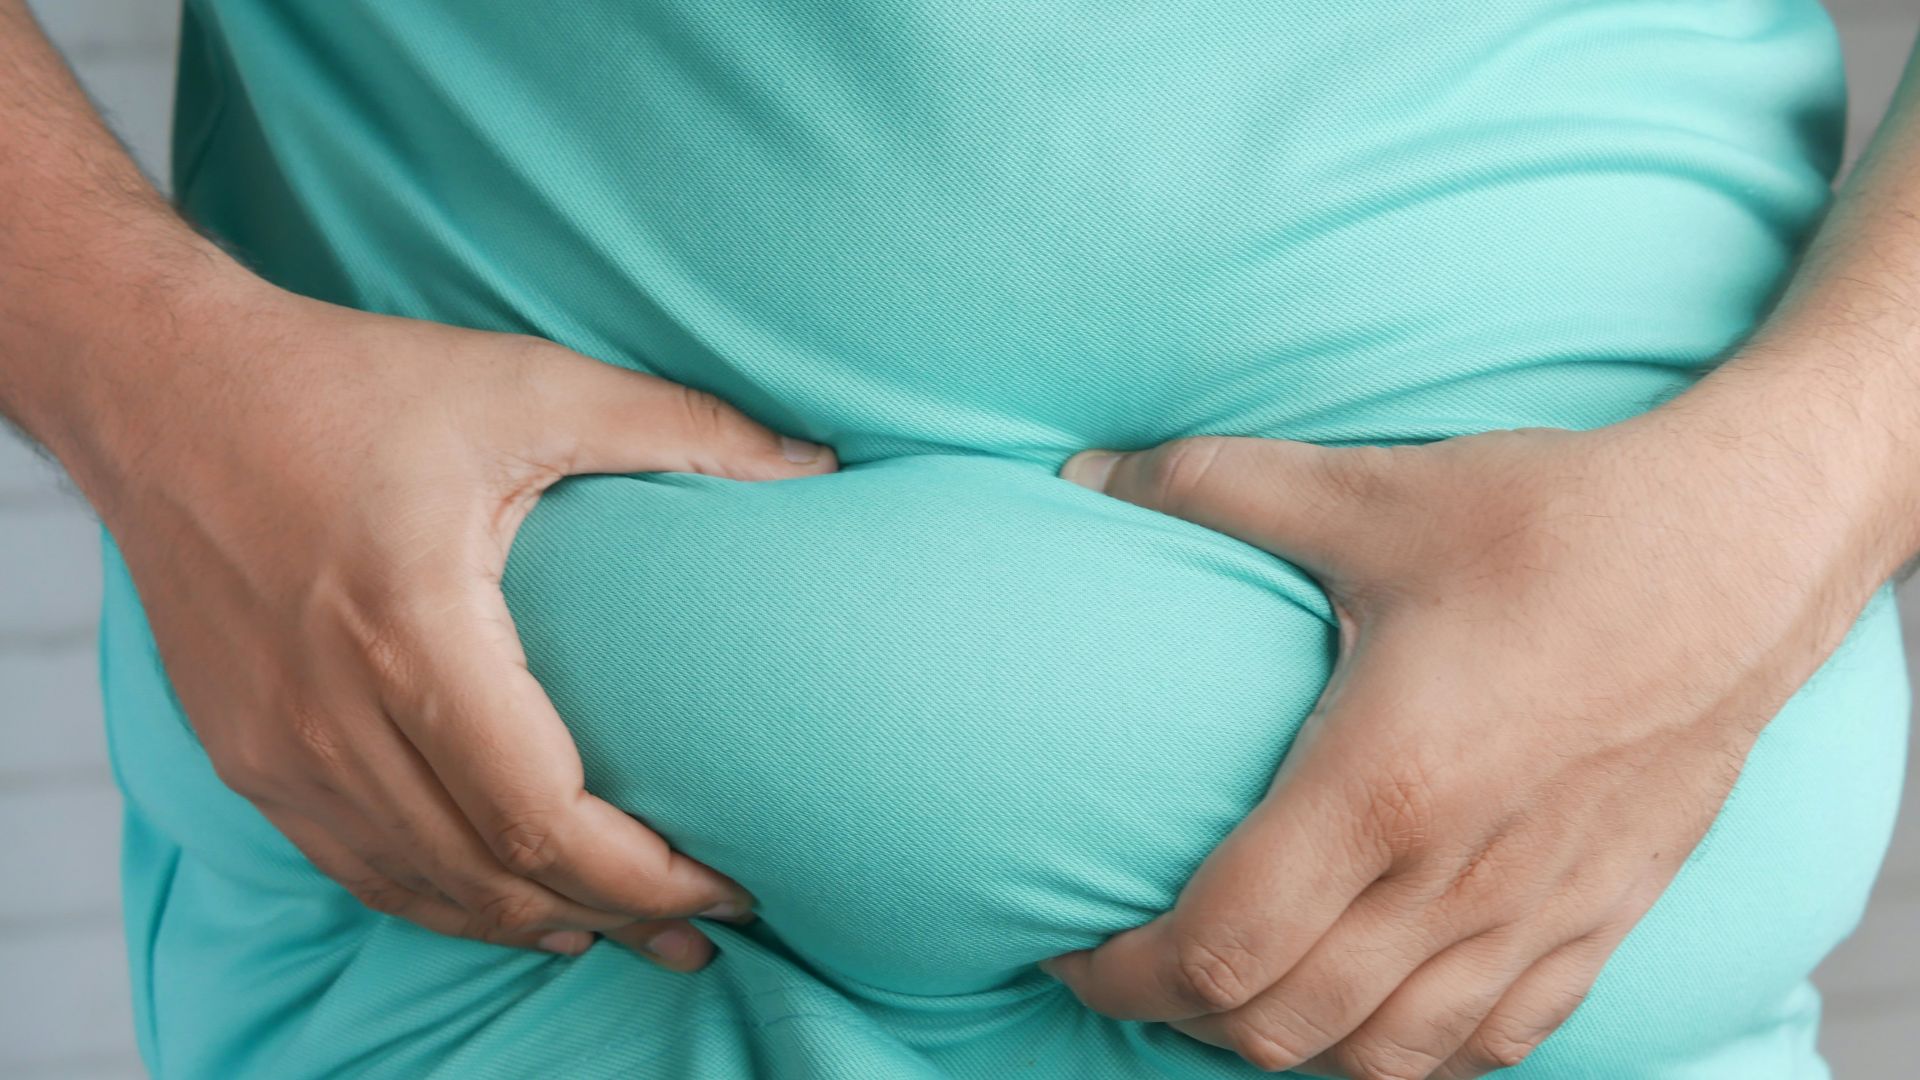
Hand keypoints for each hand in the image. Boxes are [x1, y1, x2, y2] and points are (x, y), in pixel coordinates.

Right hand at [80, 277, 835, 968]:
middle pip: (493, 874)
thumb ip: (680, 426)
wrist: (165, 391)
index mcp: (411, 628)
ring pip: (423, 889)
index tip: (729, 885)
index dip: (646, 875)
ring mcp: (276, 748)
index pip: (543, 815)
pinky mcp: (246, 755)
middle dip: (614, 916)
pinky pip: (357, 868)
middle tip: (705, 932)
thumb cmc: (349, 383)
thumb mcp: (527, 385)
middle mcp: (332, 712)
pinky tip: (509, 906)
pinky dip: (444, 902)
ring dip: (533, 922)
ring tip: (626, 934)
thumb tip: (816, 467)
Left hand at [1044, 415, 1886, 1076]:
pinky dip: (1412, 1051)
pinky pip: (1495, 1045)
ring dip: (1290, 1045)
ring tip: (1241, 989)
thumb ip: (1209, 487)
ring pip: (1385, 1058)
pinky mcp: (1603, 920)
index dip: (1124, 973)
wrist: (1746, 549)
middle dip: (1184, 1017)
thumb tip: (1081, 475)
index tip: (1075, 948)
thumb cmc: (1556, 522)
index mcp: (1382, 785)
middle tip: (1141, 963)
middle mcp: (1457, 879)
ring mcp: (1538, 915)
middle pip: (1284, 1029)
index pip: (1220, 948)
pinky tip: (1374, 1005)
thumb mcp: (1369, 491)